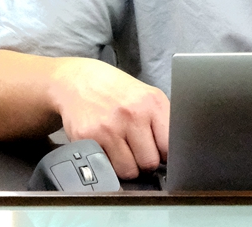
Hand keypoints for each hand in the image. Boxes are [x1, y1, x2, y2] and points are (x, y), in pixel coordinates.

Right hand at [49, 57, 169, 178]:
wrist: (79, 80)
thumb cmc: (118, 92)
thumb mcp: (147, 97)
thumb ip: (162, 122)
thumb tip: (172, 154)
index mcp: (153, 102)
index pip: (169, 147)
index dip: (164, 154)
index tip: (159, 153)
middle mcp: (132, 114)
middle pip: (149, 163)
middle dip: (145, 162)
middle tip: (138, 152)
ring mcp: (108, 127)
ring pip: (128, 171)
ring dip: (127, 166)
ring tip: (122, 151)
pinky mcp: (87, 139)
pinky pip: (105, 168)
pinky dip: (107, 164)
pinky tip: (105, 148)